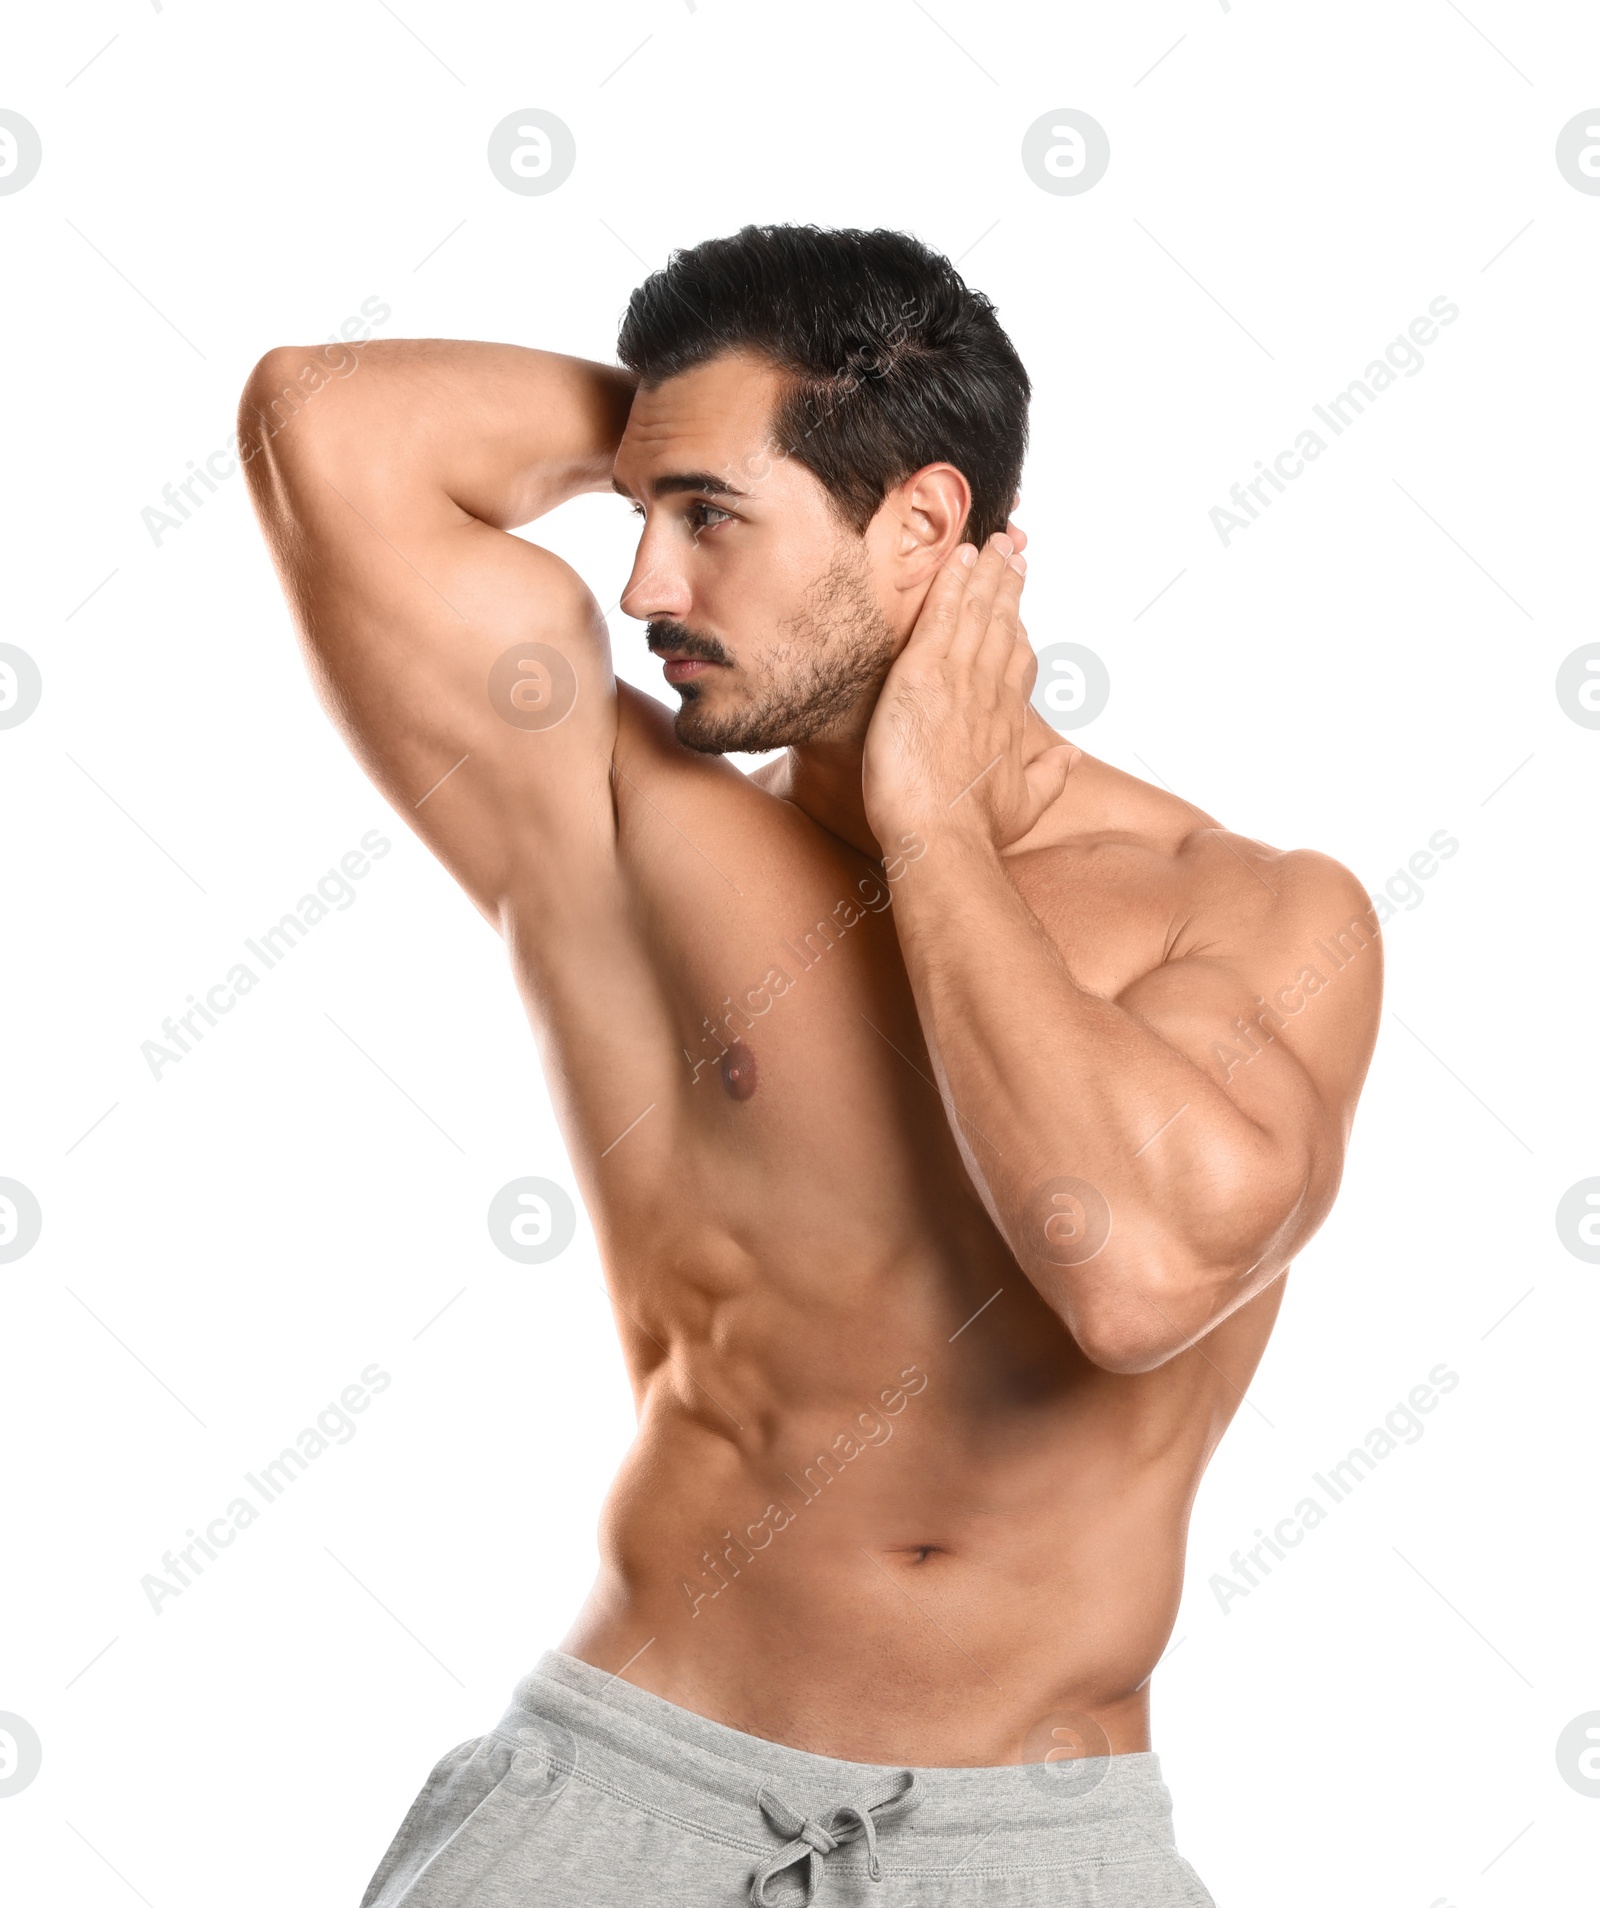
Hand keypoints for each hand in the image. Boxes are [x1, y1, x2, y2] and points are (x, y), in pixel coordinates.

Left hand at [863, 527, 1077, 851]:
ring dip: (985, 573)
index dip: (1020, 629)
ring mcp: (958, 677)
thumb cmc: (975, 832)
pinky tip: (959, 556)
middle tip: (1012, 554)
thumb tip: (1074, 759)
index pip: (1017, 661)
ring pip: (978, 611)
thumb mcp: (1024, 806)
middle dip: (1008, 586)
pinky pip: (941, 615)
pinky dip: (952, 582)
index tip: (1020, 610)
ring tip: (991, 543)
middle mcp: (989, 689)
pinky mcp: (923, 673)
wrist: (942, 836)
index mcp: (1008, 718)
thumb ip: (1050, 777)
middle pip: (1003, 625)